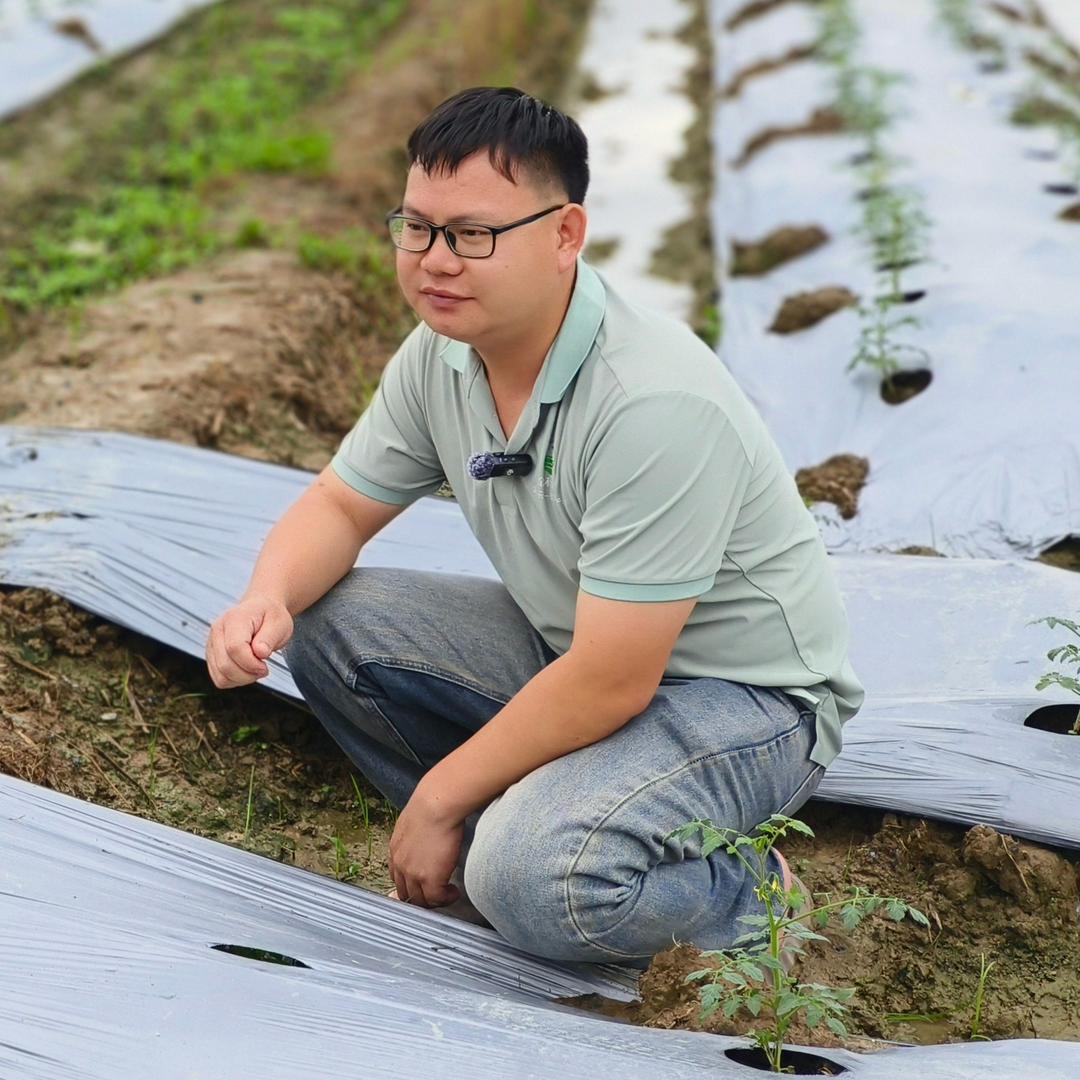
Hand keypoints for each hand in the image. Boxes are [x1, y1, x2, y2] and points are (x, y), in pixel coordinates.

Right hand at [206, 594, 292, 688]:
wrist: (260, 609)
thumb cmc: (270, 616)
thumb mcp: (279, 622)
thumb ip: (270, 637)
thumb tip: (260, 653)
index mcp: (234, 619)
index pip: (235, 648)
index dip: (252, 663)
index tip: (266, 665)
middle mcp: (217, 631)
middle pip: (225, 665)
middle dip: (248, 674)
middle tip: (264, 668)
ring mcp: (211, 644)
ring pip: (221, 676)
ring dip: (242, 679)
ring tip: (256, 668)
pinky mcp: (212, 656)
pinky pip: (219, 679)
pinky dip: (235, 680)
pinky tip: (247, 670)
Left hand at [388, 789, 463, 907]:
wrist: (437, 804)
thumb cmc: (431, 804)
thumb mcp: (414, 821)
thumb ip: (414, 836)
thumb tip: (425, 839)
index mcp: (396, 850)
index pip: (397, 878)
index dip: (410, 885)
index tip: (421, 885)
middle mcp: (400, 864)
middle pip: (406, 894)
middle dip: (421, 898)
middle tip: (436, 894)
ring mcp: (413, 874)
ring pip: (421, 901)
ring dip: (435, 900)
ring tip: (447, 894)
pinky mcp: (430, 879)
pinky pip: (437, 899)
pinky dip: (446, 899)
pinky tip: (454, 892)